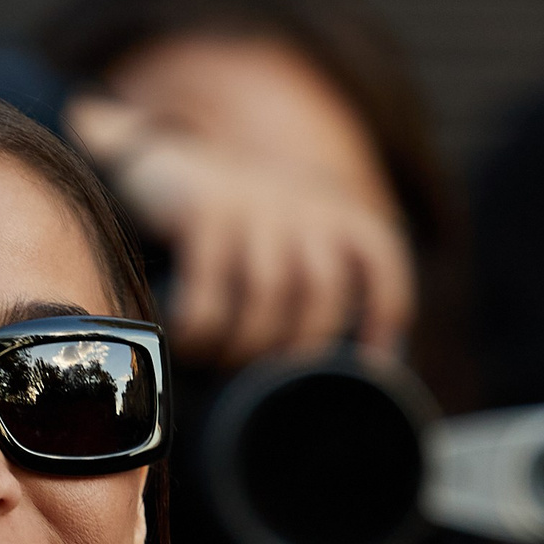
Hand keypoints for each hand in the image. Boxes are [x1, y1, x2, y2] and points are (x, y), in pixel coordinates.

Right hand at [65, 90, 413, 360]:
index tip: (370, 364)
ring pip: (268, 295)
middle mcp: (302, 201)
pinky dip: (202, 330)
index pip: (380, 260)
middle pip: (324, 289)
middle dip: (299, 347)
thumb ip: (314, 273)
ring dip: (245, 346)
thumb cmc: (233, 226)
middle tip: (268, 379)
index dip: (384, 315)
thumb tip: (330, 362)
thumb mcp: (286, 234)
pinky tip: (190, 343)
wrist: (159, 164)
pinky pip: (211, 292)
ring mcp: (253, 203)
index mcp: (333, 209)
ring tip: (221, 363)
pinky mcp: (204, 211)